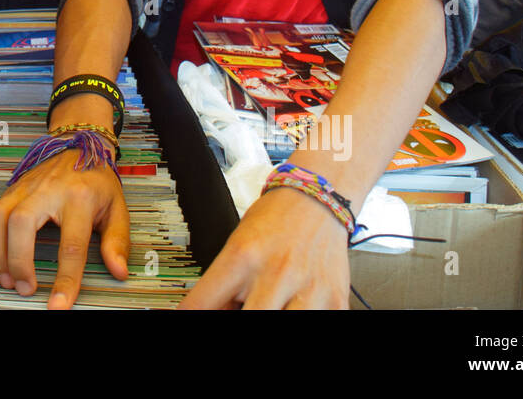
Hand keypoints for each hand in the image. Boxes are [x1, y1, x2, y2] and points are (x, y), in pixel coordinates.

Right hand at [0, 148, 129, 308]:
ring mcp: (24, 189)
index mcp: (78, 197)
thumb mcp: (117, 208)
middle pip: (22, 224)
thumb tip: (118, 270)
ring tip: (7, 280)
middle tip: (25, 289)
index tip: (58, 306)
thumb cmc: (97, 180)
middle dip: (19, 262)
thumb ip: (117, 241)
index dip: (65, 279)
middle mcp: (47, 191)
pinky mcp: (10, 192)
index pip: (71, 244)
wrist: (79, 145)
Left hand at [178, 186, 349, 309]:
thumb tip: (210, 310)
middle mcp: (275, 273)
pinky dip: (300, 315)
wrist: (317, 199)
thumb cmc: (275, 219)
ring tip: (266, 306)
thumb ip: (226, 286)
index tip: (187, 315)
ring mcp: (308, 289)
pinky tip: (292, 306)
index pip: (203, 303)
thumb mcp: (238, 244)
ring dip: (270, 317)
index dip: (189, 314)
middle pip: (249, 319)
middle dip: (234, 318)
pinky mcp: (335, 301)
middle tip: (235, 307)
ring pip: (282, 324)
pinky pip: (318, 322)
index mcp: (242, 257)